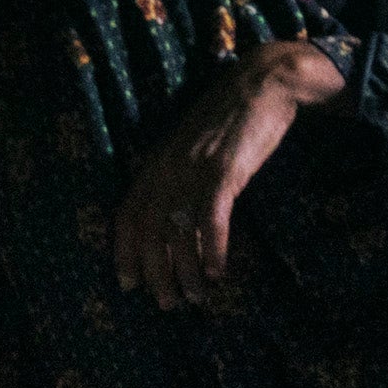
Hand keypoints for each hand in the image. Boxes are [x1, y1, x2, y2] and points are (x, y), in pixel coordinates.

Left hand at [111, 40, 345, 309]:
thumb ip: (177, 177)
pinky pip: (211, 218)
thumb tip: (176, 222)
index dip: (126, 253)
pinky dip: (213, 248)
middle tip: (169, 304)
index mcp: (155, 162)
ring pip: (179, 232)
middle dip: (156, 273)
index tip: (129, 284)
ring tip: (197, 297)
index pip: (127, 215)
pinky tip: (217, 271)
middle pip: (150, 231)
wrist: (261, 83)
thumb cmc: (228, 119)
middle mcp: (167, 168)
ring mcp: (194, 169)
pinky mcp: (224, 170)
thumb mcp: (191, 147)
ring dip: (186, 271)